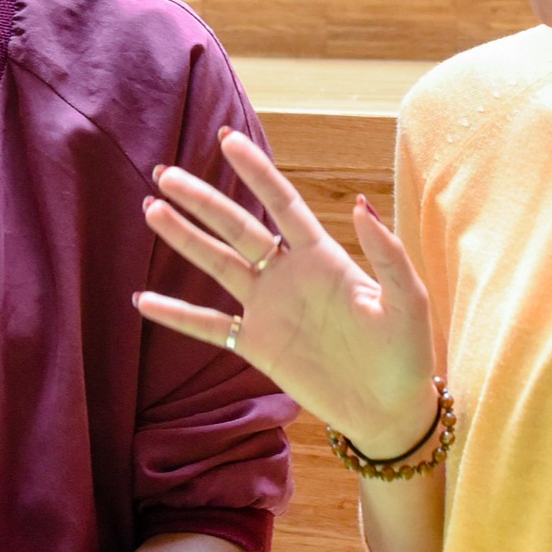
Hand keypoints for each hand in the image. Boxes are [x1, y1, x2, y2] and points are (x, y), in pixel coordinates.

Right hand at [135, 129, 442, 458]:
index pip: (283, 204)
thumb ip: (386, 253)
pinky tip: (144, 301)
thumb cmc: (406, 353)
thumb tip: (361, 202)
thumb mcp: (407, 300)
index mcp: (324, 258)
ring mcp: (269, 310)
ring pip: (218, 266)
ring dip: (185, 239)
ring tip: (151, 210)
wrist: (392, 411)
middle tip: (166, 174)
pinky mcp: (258, 347)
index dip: (257, 172)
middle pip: (238, 228)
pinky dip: (178, 315)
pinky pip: (211, 327)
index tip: (227, 139)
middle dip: (203, 200)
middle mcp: (289, 276)